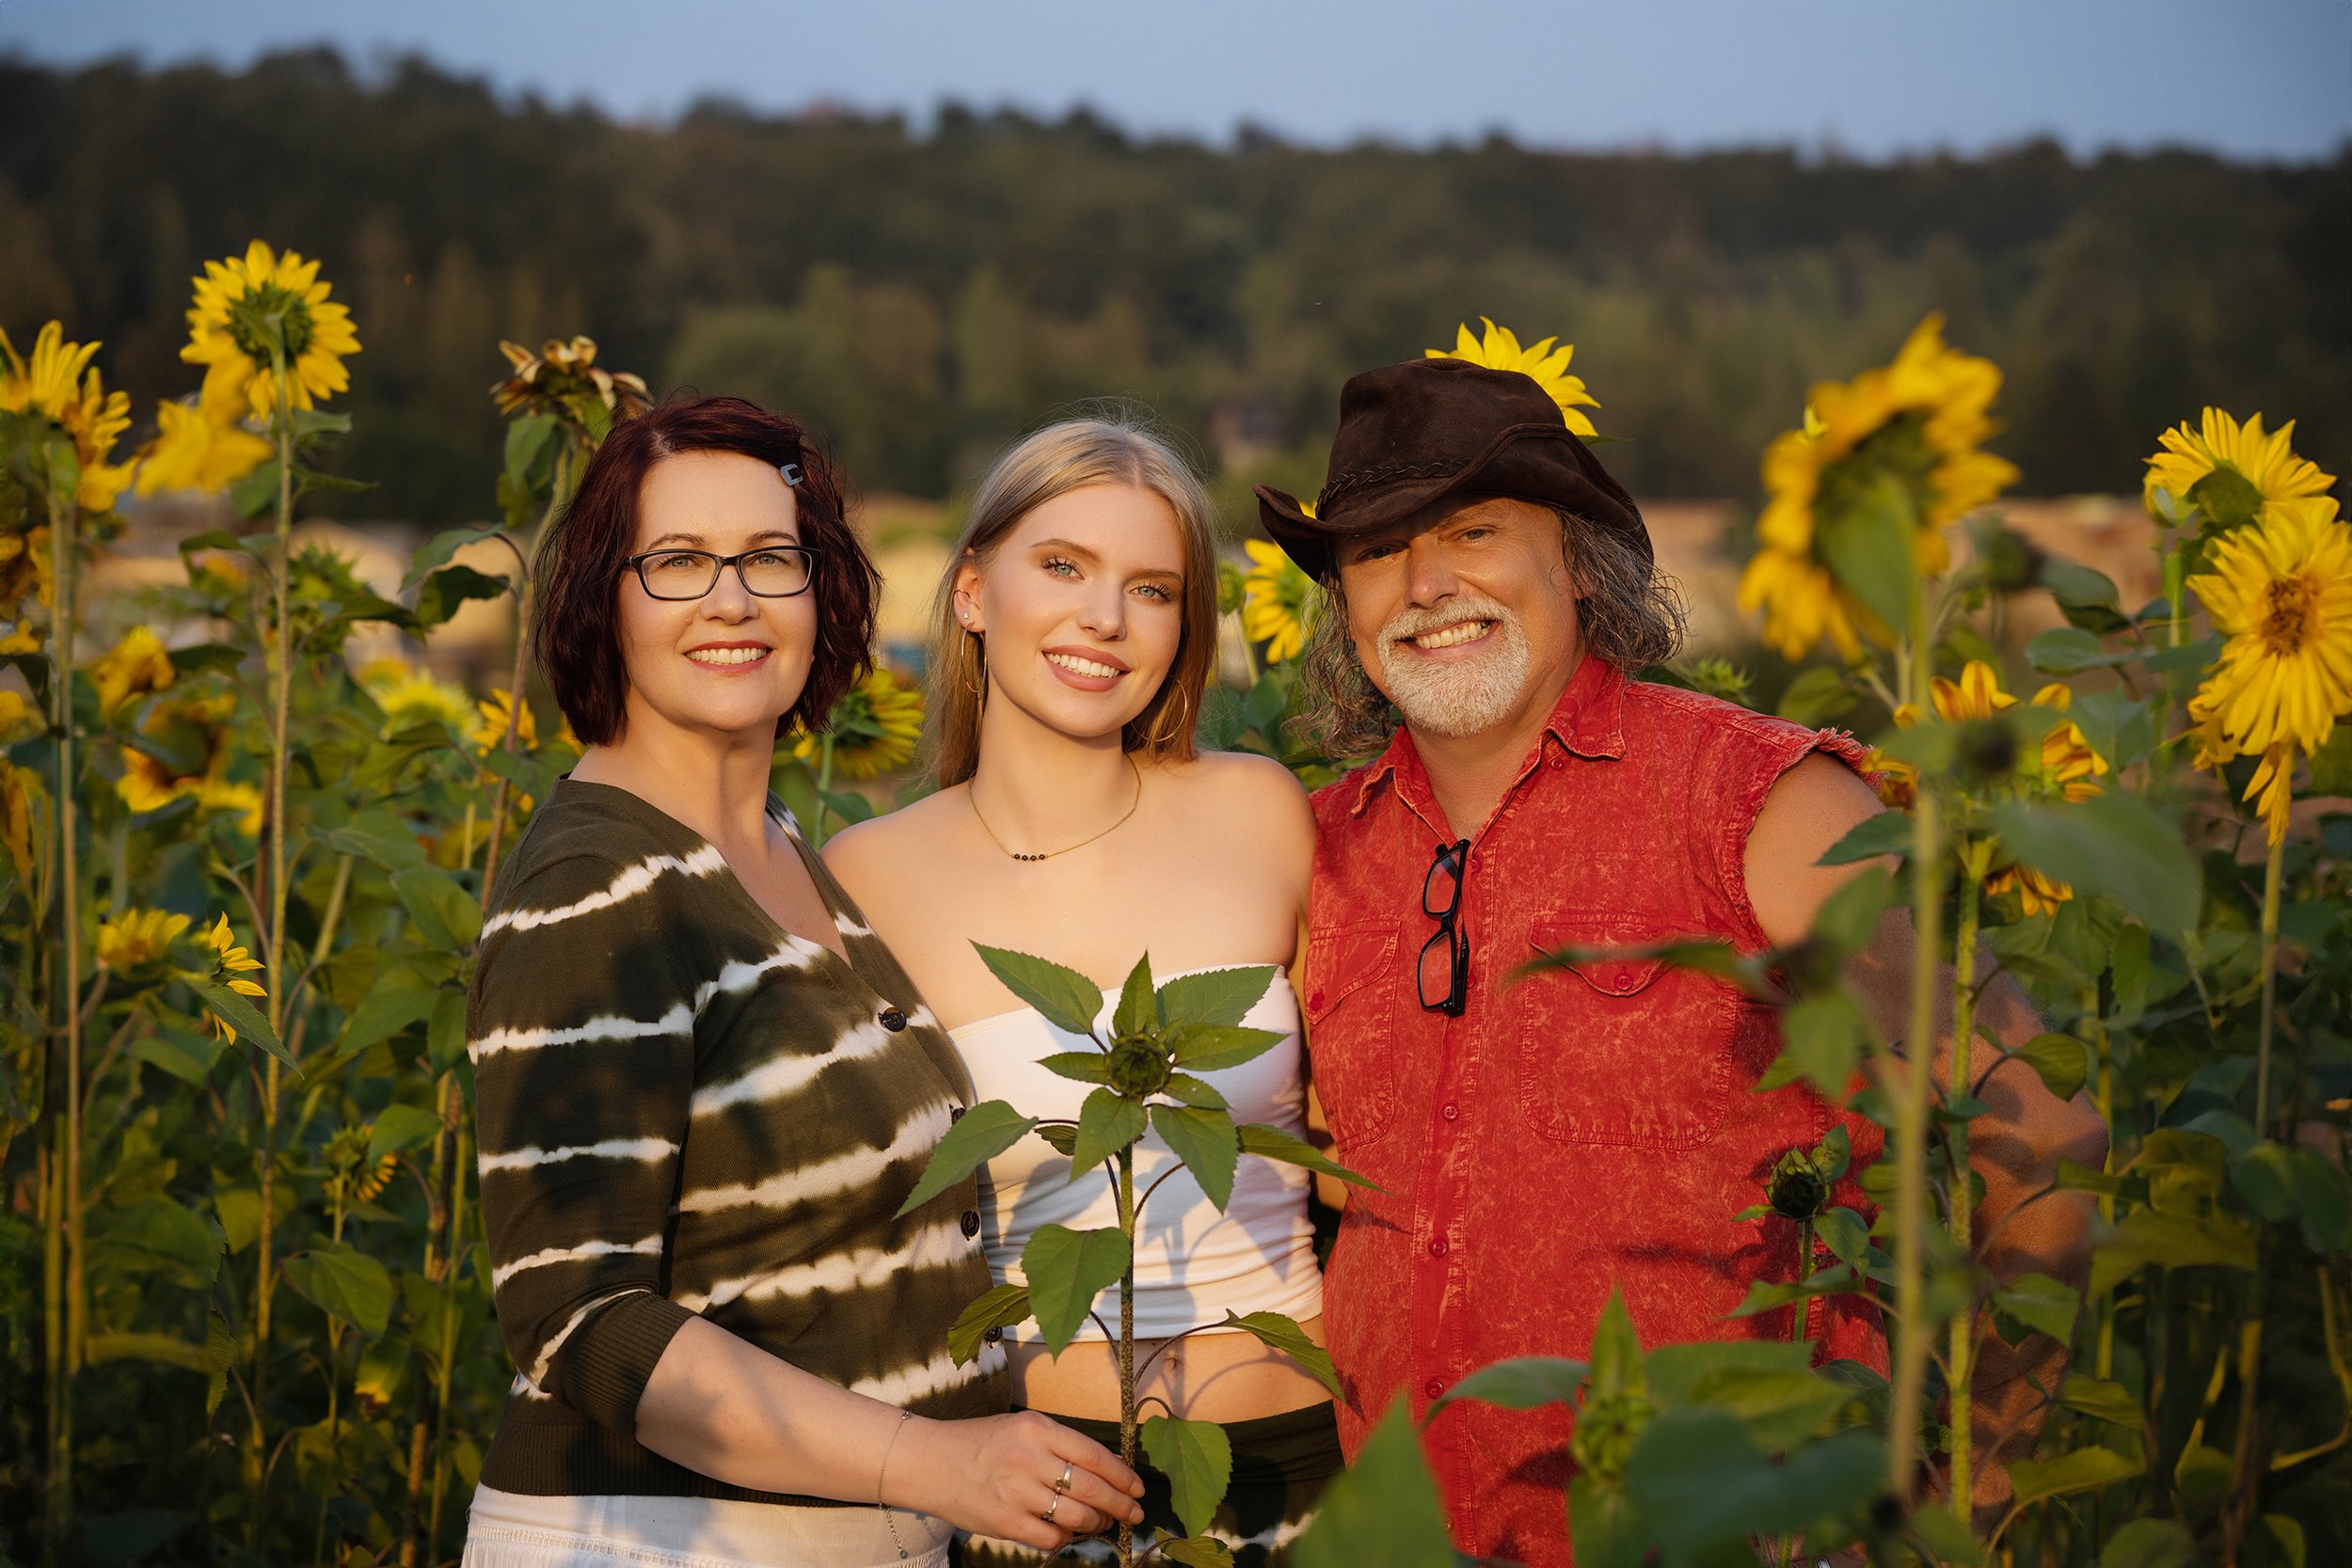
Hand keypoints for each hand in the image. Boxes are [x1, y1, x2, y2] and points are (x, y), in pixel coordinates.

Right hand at [893, 1410, 1145, 1550]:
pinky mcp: (1005, 1521)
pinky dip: (1068, 1538)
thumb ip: (1058, 1445)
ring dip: (1097, 1523)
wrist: (929, 1461)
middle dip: (1120, 1504)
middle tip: (1134, 1512)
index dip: (1122, 1475)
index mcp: (1037, 1429)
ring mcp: (1017, 1491)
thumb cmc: (979, 1444)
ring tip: (1101, 1523)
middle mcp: (1029, 1458)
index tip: (1138, 1487)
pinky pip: (1052, 1538)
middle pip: (1092, 1488)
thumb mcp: (1021, 1429)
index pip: (1094, 1455)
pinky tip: (1069, 1533)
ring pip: (1077, 1517)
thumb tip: (1104, 1470)